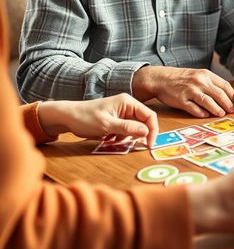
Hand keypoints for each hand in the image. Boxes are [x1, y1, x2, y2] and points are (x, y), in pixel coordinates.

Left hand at [37, 94, 158, 145]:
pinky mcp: (116, 117)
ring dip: (128, 136)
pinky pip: (126, 128)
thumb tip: (146, 132)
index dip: (152, 130)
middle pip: (143, 121)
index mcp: (128, 102)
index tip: (149, 145)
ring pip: (134, 126)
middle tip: (131, 145)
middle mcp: (127, 105)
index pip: (149, 115)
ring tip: (115, 141)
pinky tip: (110, 139)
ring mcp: (121, 111)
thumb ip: (128, 128)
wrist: (67, 117)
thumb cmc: (85, 118)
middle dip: (139, 134)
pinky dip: (121, 136)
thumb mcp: (107, 125)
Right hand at [132, 66, 233, 117]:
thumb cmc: (183, 78)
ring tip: (222, 114)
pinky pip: (193, 108)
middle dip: (227, 104)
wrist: (161, 78)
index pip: (224, 85)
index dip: (232, 95)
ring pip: (208, 102)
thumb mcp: (199, 75)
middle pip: (218, 94)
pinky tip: (205, 116)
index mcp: (206, 74)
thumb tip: (227, 97)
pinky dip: (201, 113)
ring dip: (217, 109)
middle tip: (232, 111)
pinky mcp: (181, 100)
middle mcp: (199, 81)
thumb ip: (211, 83)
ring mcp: (190, 91)